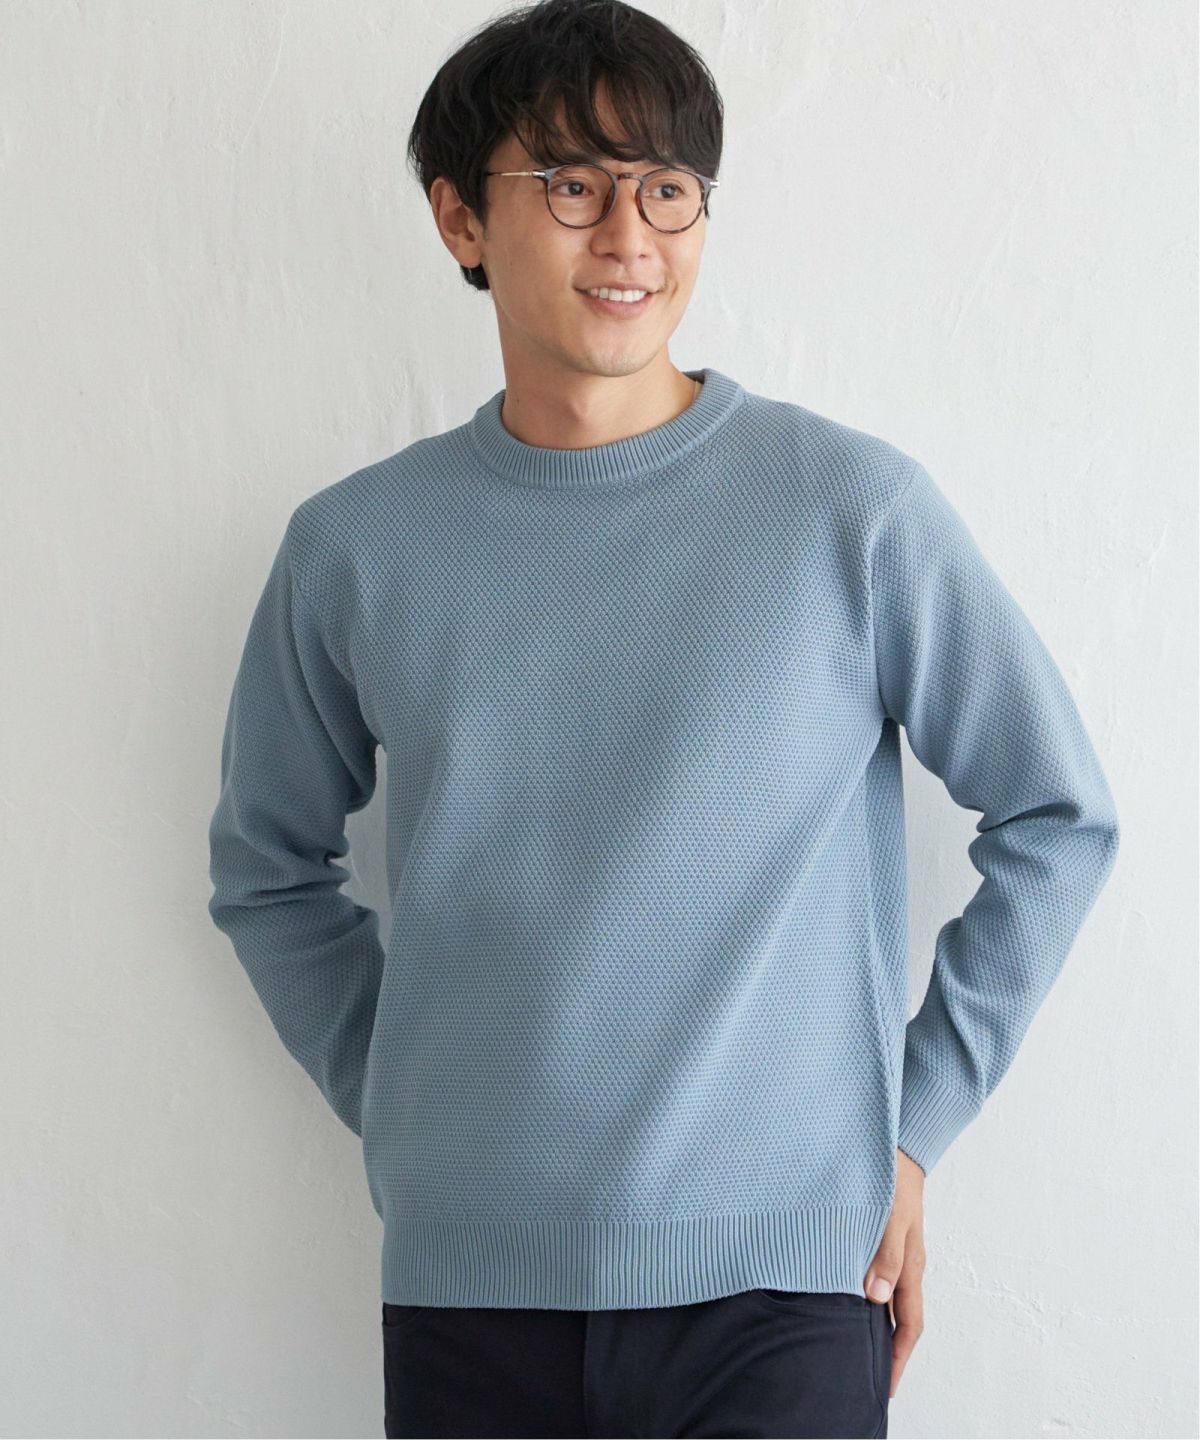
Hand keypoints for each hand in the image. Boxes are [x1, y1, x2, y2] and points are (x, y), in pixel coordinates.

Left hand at [863, 1146, 925, 1397]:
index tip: (885, 1387)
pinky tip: (844, 1298)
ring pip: (886, 1300)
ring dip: (874, 1325)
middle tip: (863, 1375)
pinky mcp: (880, 1240)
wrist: (896, 1146)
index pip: (909, 1325)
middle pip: (899, 1319)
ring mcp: (893, 1253)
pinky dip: (864, 1297)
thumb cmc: (893, 1179)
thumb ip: (885, 1255)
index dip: (898, 1358)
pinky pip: (876, 1279)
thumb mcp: (891, 1217)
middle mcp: (904, 1265)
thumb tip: (875, 1298)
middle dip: (886, 1350)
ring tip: (850, 1345)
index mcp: (910, 1266)